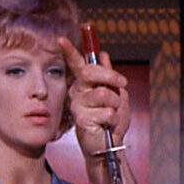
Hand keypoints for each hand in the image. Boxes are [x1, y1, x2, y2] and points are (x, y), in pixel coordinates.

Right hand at [58, 36, 130, 160]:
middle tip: (122, 83)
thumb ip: (110, 77)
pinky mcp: (81, 118)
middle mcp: (78, 92)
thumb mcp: (116, 95)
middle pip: (91, 72)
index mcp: (85, 84)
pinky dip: (114, 119)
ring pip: (104, 94)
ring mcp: (78, 105)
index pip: (76, 64)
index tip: (61, 39)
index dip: (69, 51)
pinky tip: (107, 125)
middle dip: (111, 76)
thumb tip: (103, 55)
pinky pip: (107, 111)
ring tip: (112, 114)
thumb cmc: (111, 121)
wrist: (110, 144)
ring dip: (116, 104)